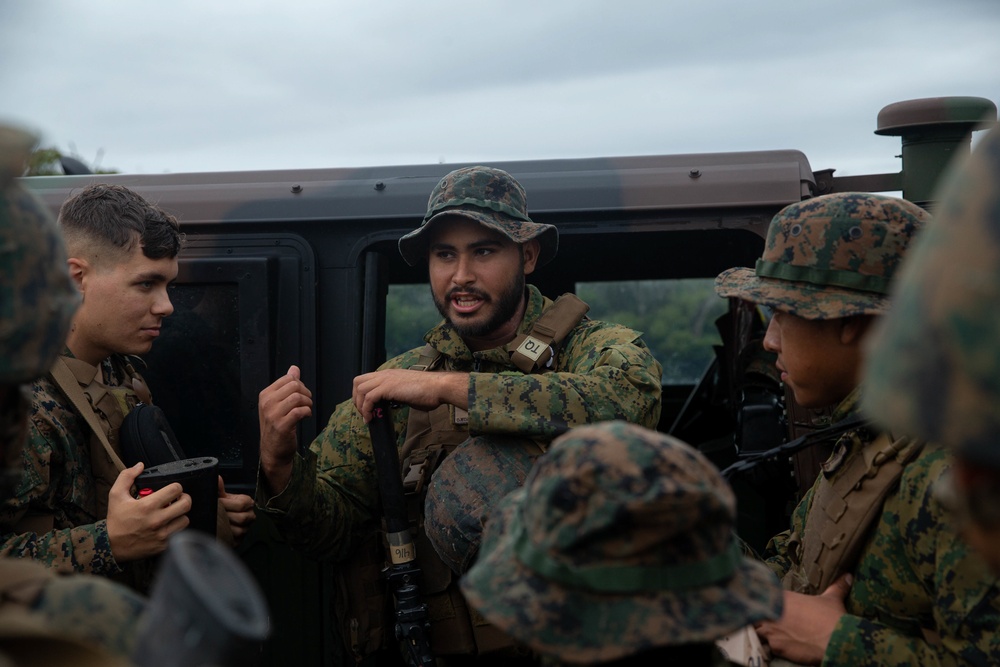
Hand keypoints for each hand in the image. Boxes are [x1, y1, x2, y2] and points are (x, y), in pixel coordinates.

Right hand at [106, 462, 190, 562]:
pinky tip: (168, 525)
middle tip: (178, 499)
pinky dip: (176, 528)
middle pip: (186, 504)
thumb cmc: (115, 520)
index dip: (176, 487)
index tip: (172, 490)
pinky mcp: (164, 545)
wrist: (111, 546)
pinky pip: (179, 533)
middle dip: (184, 499)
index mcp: (148, 506)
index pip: (175, 489)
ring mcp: (162, 534)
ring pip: (185, 519)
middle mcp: (157, 520)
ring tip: (173, 513)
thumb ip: (126, 476)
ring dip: (180, 515)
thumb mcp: (116, 495)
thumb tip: (140, 465)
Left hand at [218, 476, 254, 544]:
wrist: (223, 518)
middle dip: (226, 515)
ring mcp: (247, 528)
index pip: (241, 504)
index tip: (218, 502)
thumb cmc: (224, 506)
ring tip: (218, 521)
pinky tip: (220, 530)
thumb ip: (220, 488)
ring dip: (226, 526)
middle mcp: (250, 516)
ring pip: (239, 530)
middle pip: (241, 518)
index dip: (227, 504)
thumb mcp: (223, 496)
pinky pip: (236, 540)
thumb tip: (217, 478)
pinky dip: (227, 536)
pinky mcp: (241, 539)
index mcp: (248, 503)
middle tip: (216, 513)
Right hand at [258, 365, 312, 492]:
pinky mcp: (282, 426)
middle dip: (306, 393)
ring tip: (306, 410)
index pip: (288, 378)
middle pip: (294, 386)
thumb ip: (286, 385)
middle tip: (306, 403)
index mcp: (265, 395)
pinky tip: (306, 416)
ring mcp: (273, 414)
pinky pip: (300, 411)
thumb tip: (294, 368)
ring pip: (298, 397)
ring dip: (307, 403)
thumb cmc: (277, 426)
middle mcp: (267, 403)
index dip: (300, 385)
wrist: (272, 451)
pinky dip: (307, 412)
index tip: (302, 395)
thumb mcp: (279, 403)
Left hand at [351, 369, 467, 422]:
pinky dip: (367, 409)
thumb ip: (397, 396)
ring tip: (367, 417)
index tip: (367, 408)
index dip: (362, 394)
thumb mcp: (408, 392)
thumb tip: (392, 405)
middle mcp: (385, 374)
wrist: (438, 387)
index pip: (366, 379)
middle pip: (358, 381)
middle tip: (363, 413)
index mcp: (390, 374)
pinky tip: (371, 418)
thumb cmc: (429, 392)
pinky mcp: (389, 388)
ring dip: (360, 405)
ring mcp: (386, 380)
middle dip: (356, 399)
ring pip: (360, 389)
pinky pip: (369, 398)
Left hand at [755, 574, 851, 664]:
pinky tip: (777, 646)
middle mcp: (773, 611)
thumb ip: (837, 586)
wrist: (836, 641)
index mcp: (783, 598)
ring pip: (756, 630)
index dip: (765, 603)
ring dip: (761, 632)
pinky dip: (769, 647)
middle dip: (761, 617)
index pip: (764, 597)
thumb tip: (847, 576)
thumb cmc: (832, 618)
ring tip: (772, 634)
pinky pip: (765, 646)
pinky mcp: (775, 645)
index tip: (770, 608)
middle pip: (757, 613)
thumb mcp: (833, 599)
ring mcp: (772, 629)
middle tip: (770, 622)